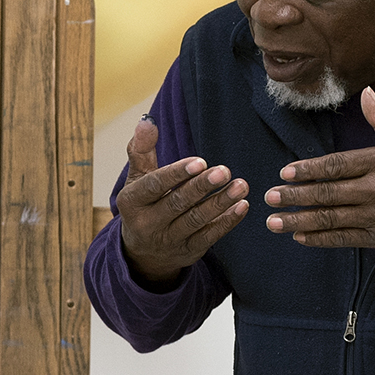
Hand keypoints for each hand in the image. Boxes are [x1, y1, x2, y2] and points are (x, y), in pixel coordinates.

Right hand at [115, 118, 249, 282]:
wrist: (143, 254)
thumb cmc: (143, 204)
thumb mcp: (137, 179)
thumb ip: (142, 150)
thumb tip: (146, 121)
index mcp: (132, 202)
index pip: (154, 186)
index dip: (177, 174)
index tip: (200, 161)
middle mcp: (147, 224)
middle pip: (177, 204)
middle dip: (202, 187)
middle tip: (225, 171)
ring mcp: (169, 241)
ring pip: (196, 221)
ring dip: (220, 203)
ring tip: (240, 186)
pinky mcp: (188, 252)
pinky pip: (210, 237)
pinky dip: (227, 222)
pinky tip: (242, 206)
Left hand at [264, 86, 374, 248]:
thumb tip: (366, 92)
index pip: (336, 166)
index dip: (309, 170)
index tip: (285, 172)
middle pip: (327, 193)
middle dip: (295, 196)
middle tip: (269, 197)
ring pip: (331, 219)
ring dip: (299, 220)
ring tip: (275, 222)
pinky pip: (344, 239)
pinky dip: (321, 239)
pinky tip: (300, 236)